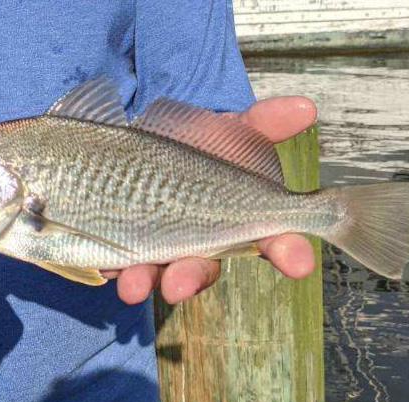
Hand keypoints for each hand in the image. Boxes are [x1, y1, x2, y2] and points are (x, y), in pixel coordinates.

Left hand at [113, 96, 317, 304]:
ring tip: (133, 286)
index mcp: (237, 218)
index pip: (273, 240)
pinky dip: (113, 266)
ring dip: (146, 281)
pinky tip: (104, 264)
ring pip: (157, 273)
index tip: (299, 264)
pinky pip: (119, 264)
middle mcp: (201, 242)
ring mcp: (162, 249)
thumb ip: (263, 123)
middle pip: (203, 267)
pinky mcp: (125, 249)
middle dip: (191, 277)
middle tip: (179, 286)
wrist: (142, 149)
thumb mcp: (228, 131)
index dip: (288, 251)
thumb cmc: (195, 148)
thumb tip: (305, 108)